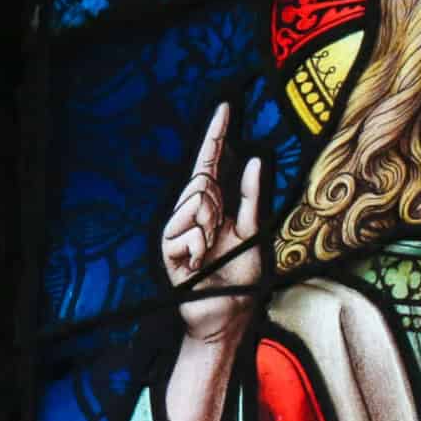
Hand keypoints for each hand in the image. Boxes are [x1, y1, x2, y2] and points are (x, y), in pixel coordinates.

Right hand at [161, 102, 264, 344]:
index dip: (217, 135)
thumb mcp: (253, 232)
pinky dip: (200, 248)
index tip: (225, 107)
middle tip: (220, 234)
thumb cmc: (240, 275)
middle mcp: (190, 211)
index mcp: (212, 205)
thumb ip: (251, 197)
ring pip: (195, 204)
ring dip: (210, 228)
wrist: (227, 313)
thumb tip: (254, 159)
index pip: (212, 162)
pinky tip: (198, 264)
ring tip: (210, 252)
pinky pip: (188, 232)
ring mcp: (176, 228)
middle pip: (202, 182)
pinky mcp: (166, 247)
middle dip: (218, 206)